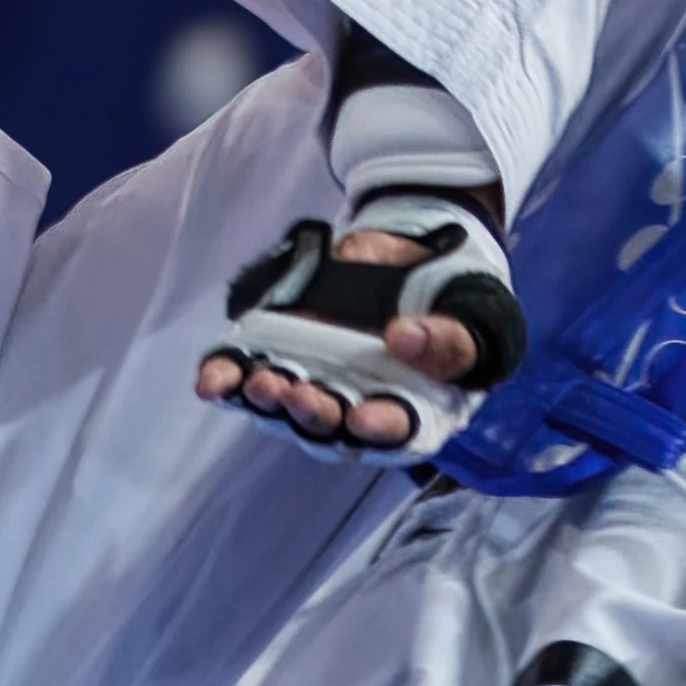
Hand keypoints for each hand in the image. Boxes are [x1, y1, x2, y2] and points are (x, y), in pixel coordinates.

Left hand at [200, 201, 519, 459]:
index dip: (378, 428)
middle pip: (330, 427)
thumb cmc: (452, 299)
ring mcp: (314, 383)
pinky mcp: (278, 356)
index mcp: (413, 410)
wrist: (410, 253)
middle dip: (313, 415)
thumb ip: (450, 339)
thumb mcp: (473, 315)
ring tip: (262, 382)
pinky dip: (226, 378)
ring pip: (284, 407)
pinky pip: (245, 376)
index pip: (395, 432)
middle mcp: (357, 407)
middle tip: (303, 396)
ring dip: (269, 400)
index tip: (363, 416)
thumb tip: (404, 339)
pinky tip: (212, 382)